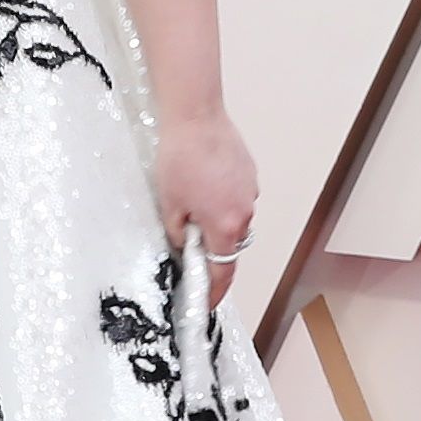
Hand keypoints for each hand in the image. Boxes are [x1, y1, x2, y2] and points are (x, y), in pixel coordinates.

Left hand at [154, 109, 261, 302]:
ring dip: (217, 220)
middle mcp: (244, 213)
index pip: (223, 272)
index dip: (213, 292)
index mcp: (225, 225)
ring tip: (192, 199)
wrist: (196, 116)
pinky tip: (204, 183)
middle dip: (212, 248)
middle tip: (190, 241)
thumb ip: (180, 234)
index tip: (207, 304)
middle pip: (230, 245)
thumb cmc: (181, 156)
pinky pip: (237, 198)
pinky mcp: (250, 175)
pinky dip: (223, 199)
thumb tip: (187, 245)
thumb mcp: (169, 205)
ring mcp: (250, 193)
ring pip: (234, 220)